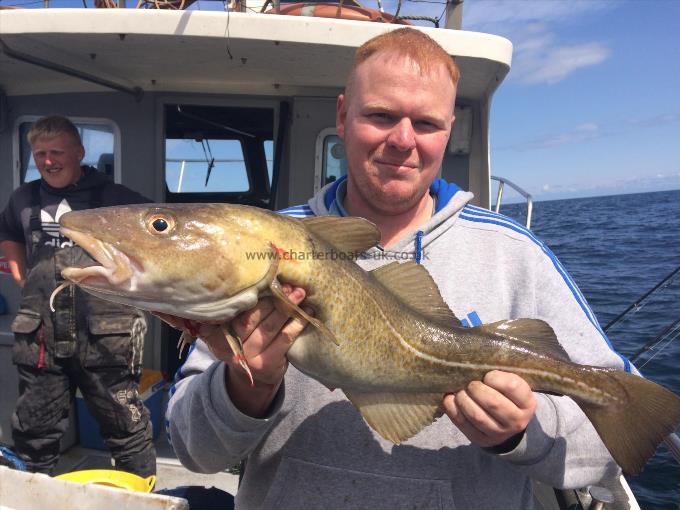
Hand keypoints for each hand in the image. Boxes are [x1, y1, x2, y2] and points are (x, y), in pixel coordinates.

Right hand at [155, 284, 309, 416]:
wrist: (255, 378)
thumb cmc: (248, 342)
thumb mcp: (234, 328)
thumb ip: (239, 310)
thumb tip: (261, 276)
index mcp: (216, 332)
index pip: (233, 310)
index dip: (251, 294)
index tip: (266, 280)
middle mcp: (228, 345)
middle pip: (252, 317)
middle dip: (272, 298)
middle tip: (288, 284)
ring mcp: (247, 356)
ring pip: (270, 326)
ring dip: (287, 307)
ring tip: (300, 293)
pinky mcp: (266, 364)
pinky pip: (284, 338)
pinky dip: (296, 323)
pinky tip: (306, 313)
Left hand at [443, 370, 536, 448]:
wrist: (508, 423)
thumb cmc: (507, 395)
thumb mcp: (512, 383)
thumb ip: (501, 372)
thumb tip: (475, 357)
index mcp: (527, 403)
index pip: (512, 386)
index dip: (495, 377)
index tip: (487, 375)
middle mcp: (517, 421)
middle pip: (493, 403)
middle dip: (476, 388)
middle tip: (470, 382)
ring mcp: (499, 433)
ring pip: (477, 416)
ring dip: (463, 399)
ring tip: (459, 390)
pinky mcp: (481, 439)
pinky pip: (463, 424)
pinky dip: (452, 409)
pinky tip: (450, 399)